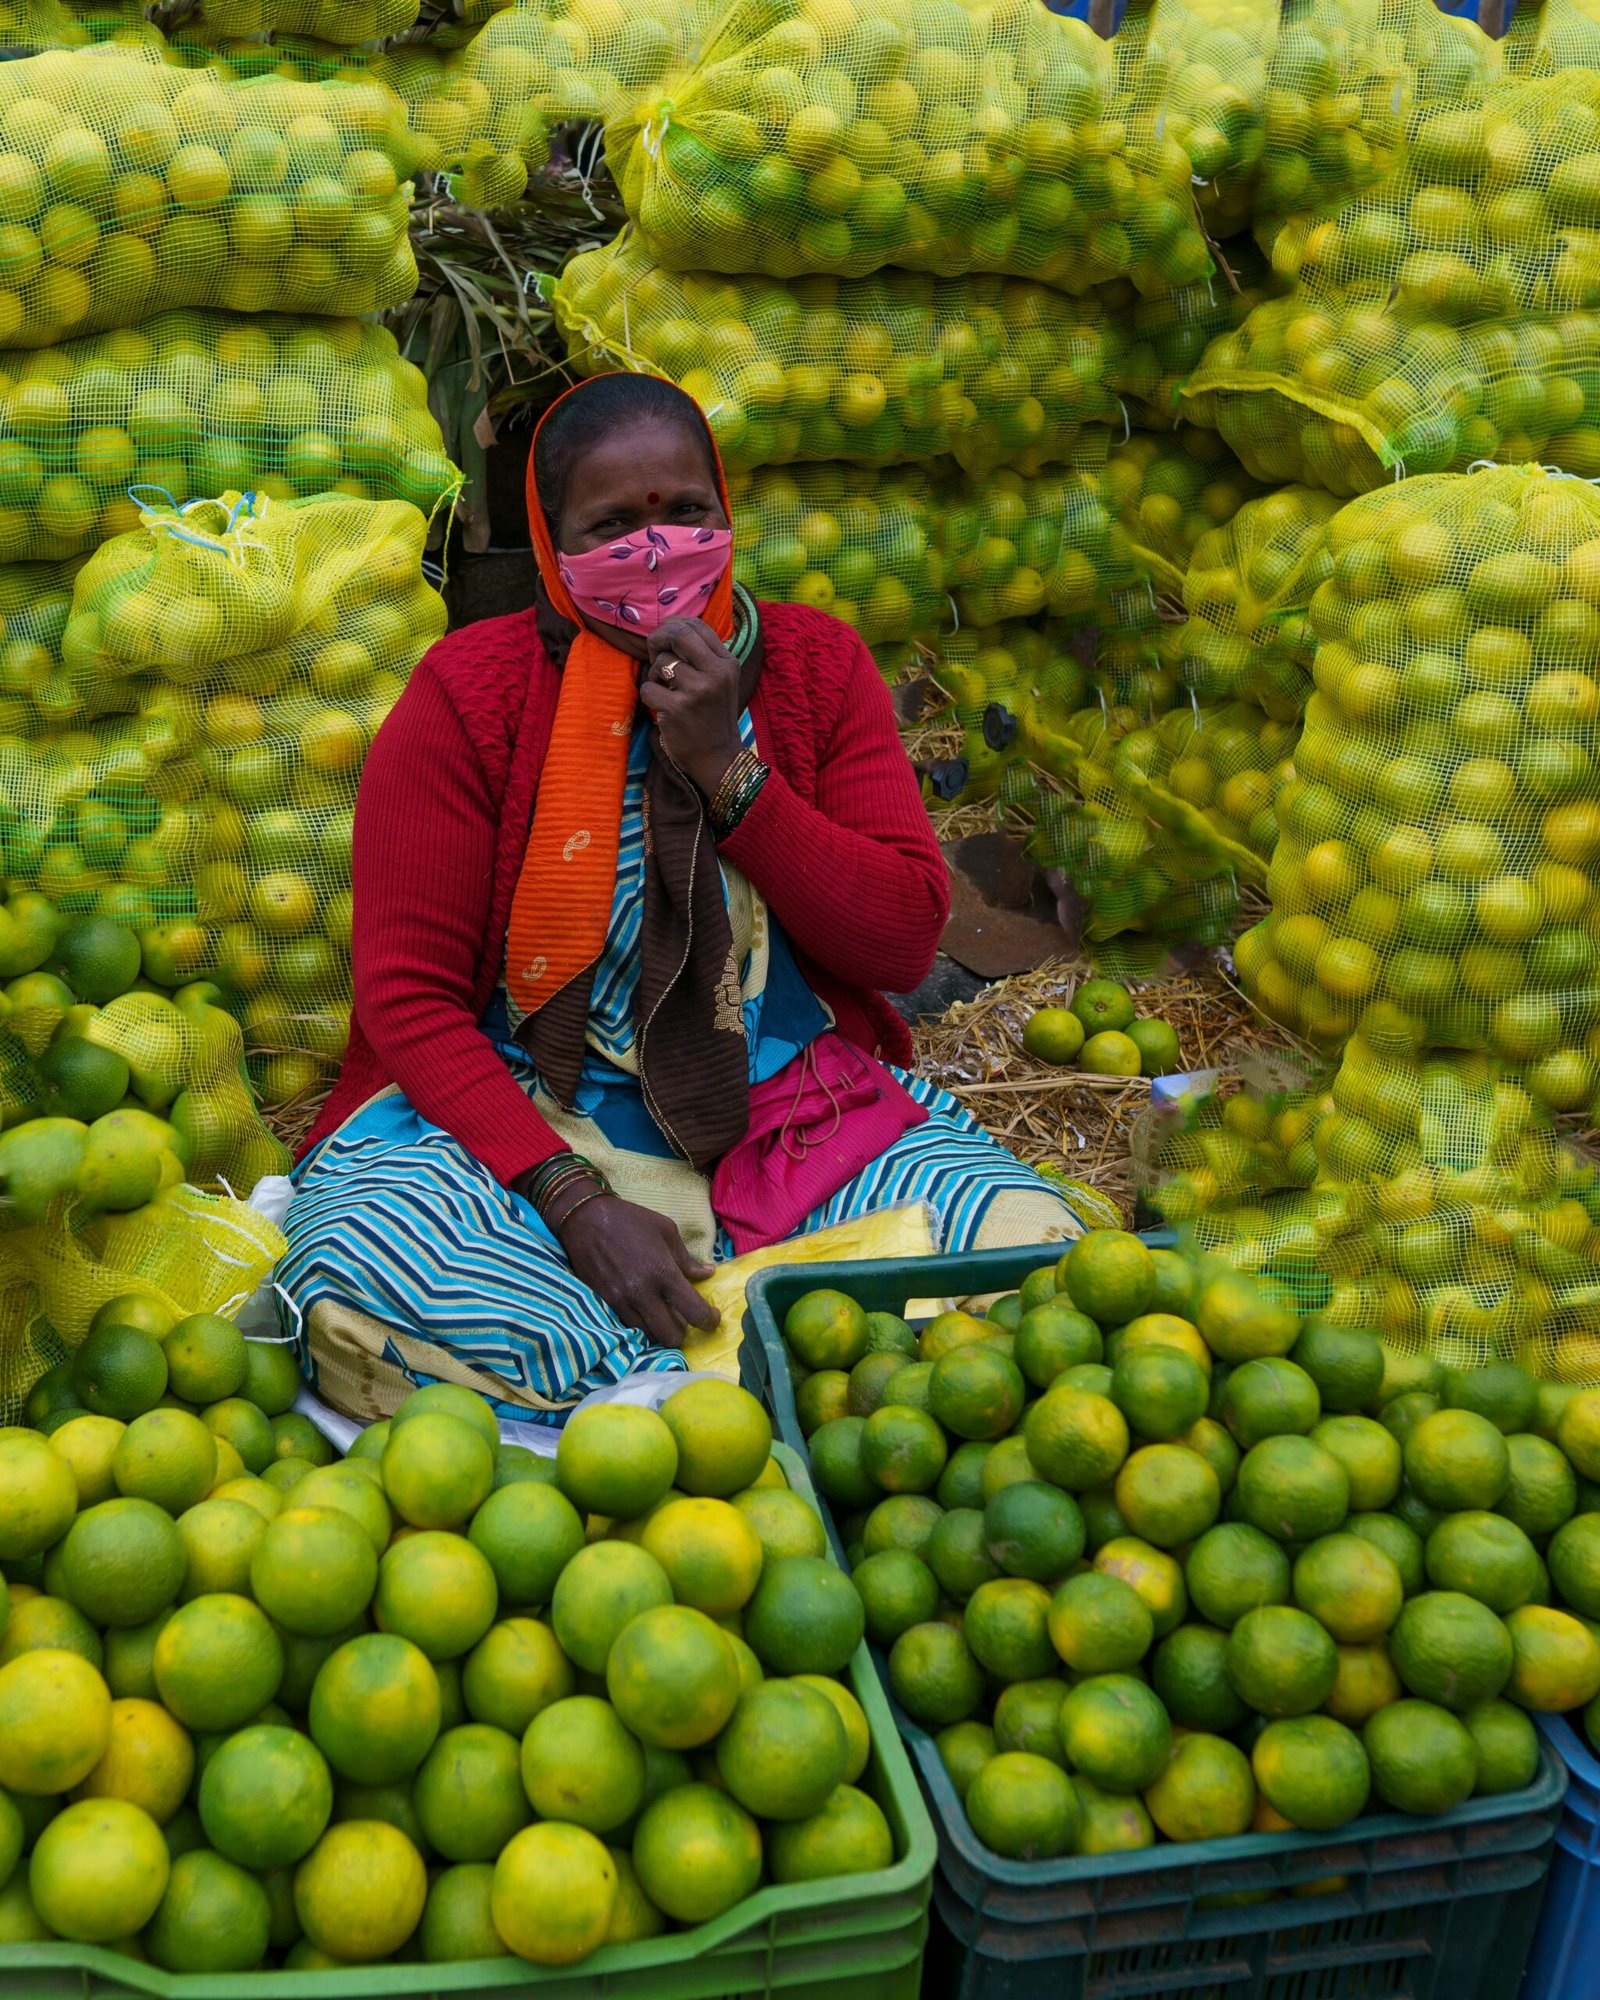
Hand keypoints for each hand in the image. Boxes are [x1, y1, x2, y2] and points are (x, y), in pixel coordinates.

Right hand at [552, 1192, 718, 1348]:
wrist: (586, 1219)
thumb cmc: (631, 1220)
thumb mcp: (666, 1230)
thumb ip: (687, 1259)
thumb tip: (708, 1274)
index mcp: (663, 1272)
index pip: (694, 1312)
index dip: (709, 1321)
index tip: (711, 1318)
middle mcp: (642, 1293)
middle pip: (670, 1336)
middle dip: (682, 1332)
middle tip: (684, 1318)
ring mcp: (620, 1301)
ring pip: (648, 1336)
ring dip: (660, 1330)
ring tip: (662, 1314)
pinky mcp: (603, 1304)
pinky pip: (627, 1327)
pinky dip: (640, 1325)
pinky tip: (643, 1311)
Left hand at [638, 616, 742, 798]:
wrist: (718, 758)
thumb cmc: (712, 717)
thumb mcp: (719, 681)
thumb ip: (701, 656)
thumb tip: (667, 631)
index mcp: (727, 663)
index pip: (696, 626)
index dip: (673, 625)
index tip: (663, 637)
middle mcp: (716, 673)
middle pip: (678, 634)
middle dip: (658, 638)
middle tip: (652, 651)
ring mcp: (698, 691)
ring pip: (661, 664)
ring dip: (655, 676)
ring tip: (666, 691)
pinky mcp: (678, 708)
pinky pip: (648, 688)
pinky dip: (649, 697)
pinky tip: (662, 709)